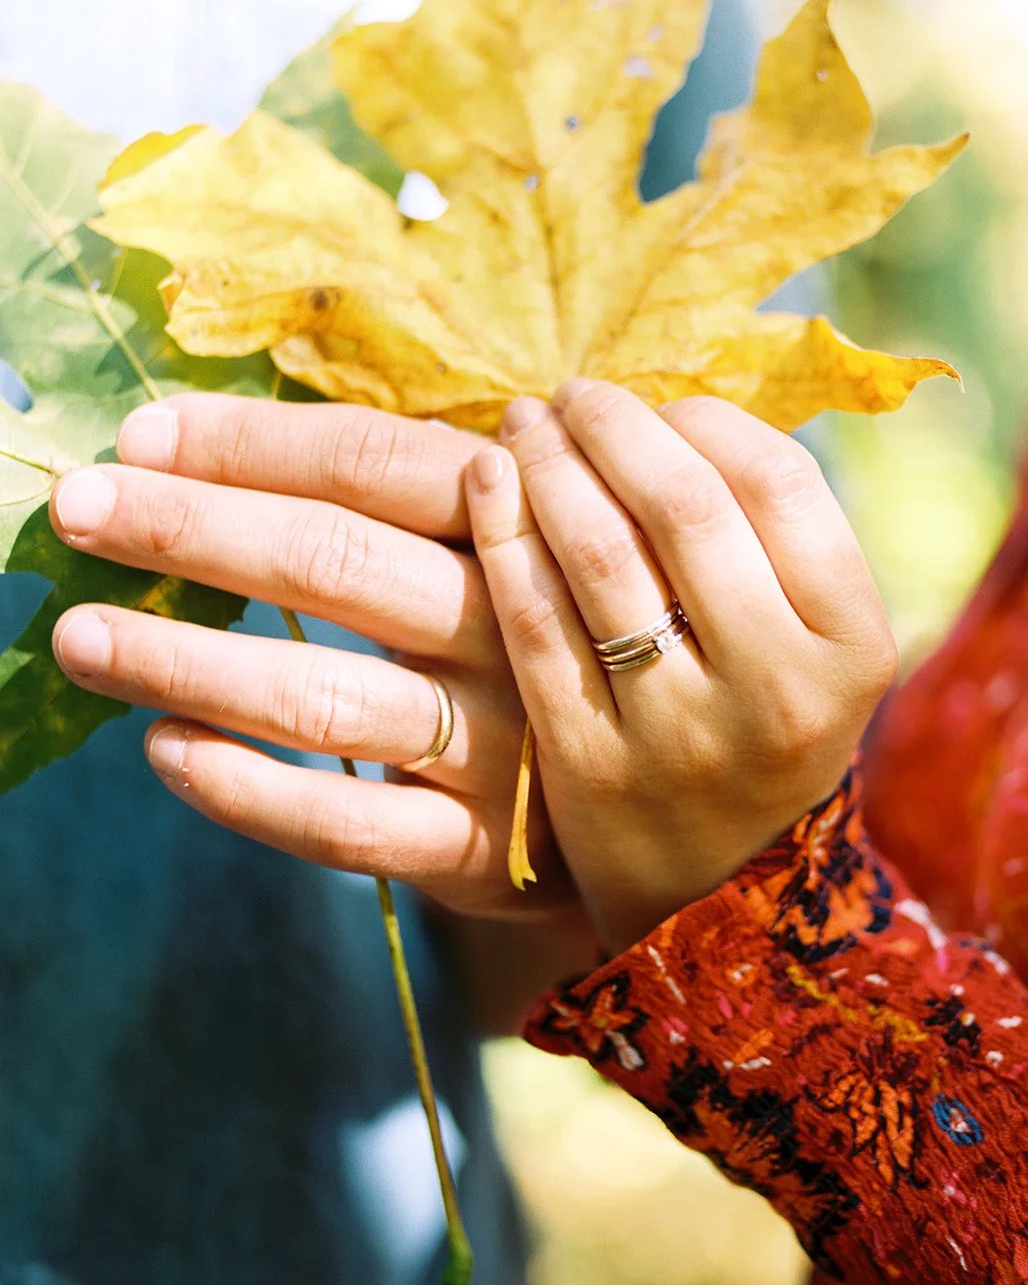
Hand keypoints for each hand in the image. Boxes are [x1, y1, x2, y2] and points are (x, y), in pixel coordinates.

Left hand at [48, 393, 576, 922]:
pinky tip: (166, 750)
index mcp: (526, 530)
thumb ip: (427, 498)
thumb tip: (225, 449)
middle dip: (191, 528)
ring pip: (325, 699)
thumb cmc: (573, 637)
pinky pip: (350, 826)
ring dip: (188, 662)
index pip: (372, 465)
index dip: (248, 444)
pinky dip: (248, 791)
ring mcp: (505, 745)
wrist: (691, 789)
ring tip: (80, 639)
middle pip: (336, 563)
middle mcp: (518, 629)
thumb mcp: (534, 543)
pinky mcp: (486, 851)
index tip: (138, 434)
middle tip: (79, 507)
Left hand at [467, 380, 896, 952]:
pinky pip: (535, 625)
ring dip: (549, 466)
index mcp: (853, 645)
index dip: (701, 417)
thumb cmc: (763, 734)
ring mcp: (680, 735)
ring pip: (599, 557)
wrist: (720, 899)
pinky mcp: (590, 768)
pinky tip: (486, 483)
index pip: (779, 482)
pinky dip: (504, 538)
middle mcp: (779, 690)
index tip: (653, 400)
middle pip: (684, 507)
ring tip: (525, 423)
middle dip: (614, 426)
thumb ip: (774, 540)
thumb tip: (672, 402)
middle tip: (570, 393)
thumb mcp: (816, 648)